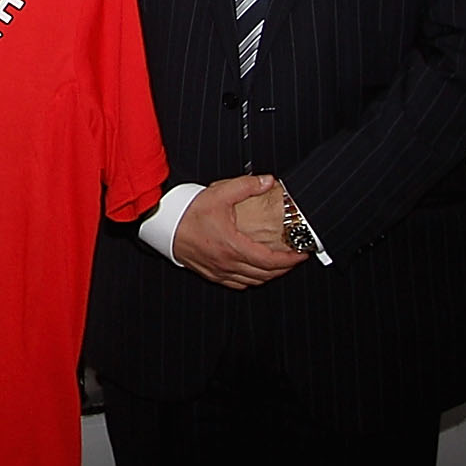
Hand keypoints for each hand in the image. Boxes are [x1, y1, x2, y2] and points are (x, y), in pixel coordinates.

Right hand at [171, 175, 305, 289]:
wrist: (164, 225)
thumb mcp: (219, 193)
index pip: (270, 261)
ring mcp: (219, 271)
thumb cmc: (189, 211)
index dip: (290, 260)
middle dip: (284, 268)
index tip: (301, 253)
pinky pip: (238, 284)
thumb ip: (246, 186)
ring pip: (253, 281)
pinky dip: (251, 280)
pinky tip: (255, 272)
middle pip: (265, 274)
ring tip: (279, 264)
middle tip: (295, 258)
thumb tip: (268, 181)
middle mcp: (228, 263)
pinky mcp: (211, 273)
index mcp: (233, 246)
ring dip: (269, 275)